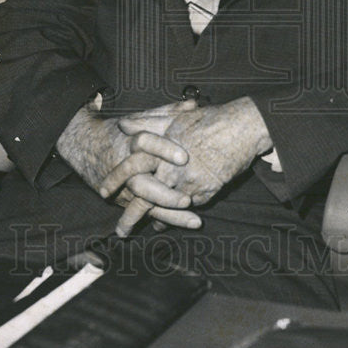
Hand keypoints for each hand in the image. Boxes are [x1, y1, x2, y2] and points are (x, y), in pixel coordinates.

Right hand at [56, 100, 192, 221]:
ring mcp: (126, 187)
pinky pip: (148, 212)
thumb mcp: (142, 119)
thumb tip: (193, 104)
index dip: (164, 150)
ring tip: (195, 221)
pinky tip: (186, 224)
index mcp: (131, 143)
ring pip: (147, 204)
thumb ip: (168, 112)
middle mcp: (127, 168)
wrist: (86, 145)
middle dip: (165, 194)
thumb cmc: (122, 130)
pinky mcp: (128, 199)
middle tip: (187, 199)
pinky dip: (166, 220)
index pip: (147, 145)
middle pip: (143, 184)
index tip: (184, 158)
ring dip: (170, 214)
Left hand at [100, 97, 271, 234]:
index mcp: (161, 146)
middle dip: (131, 215)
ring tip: (149, 230)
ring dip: (157, 220)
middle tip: (120, 231)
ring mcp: (189, 182)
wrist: (243, 127)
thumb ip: (147, 121)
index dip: (115, 178)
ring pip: (166, 207)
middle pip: (145, 195)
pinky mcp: (206, 191)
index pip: (131, 164)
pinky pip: (189, 207)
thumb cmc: (209, 119)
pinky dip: (180, 216)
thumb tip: (123, 125)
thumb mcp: (176, 117)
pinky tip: (174, 221)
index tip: (104, 192)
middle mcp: (172, 167)